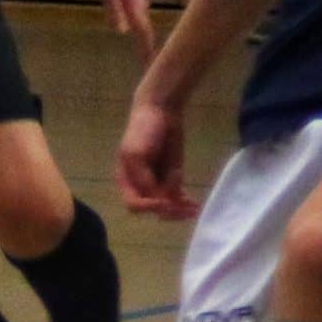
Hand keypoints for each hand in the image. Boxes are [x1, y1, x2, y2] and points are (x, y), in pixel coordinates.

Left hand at [86, 0, 155, 62]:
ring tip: (146, 45)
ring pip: (141, 17)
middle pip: (144, 28)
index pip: (142, 33)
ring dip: (144, 33)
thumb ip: (114, 10)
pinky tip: (137, 14)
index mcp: (131, 4)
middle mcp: (134, 0)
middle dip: (147, 46)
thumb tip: (123, 31)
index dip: (146, 51)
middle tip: (150, 63)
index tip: (150, 68)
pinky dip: (137, 17)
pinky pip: (134, 7)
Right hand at [115, 96, 196, 218]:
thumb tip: (157, 200)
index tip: (164, 201)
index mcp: (126, 181)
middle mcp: (141, 186)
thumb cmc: (142, 130)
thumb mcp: (136, 154)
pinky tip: (195, 205)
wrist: (161, 111)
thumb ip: (143, 179)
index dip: (148, 207)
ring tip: (193, 208)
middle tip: (183, 206)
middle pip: (153, 209)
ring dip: (180, 210)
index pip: (134, 204)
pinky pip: (178, 197)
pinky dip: (186, 203)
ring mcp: (158, 183)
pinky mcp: (173, 179)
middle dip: (168, 210)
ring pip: (167, 207)